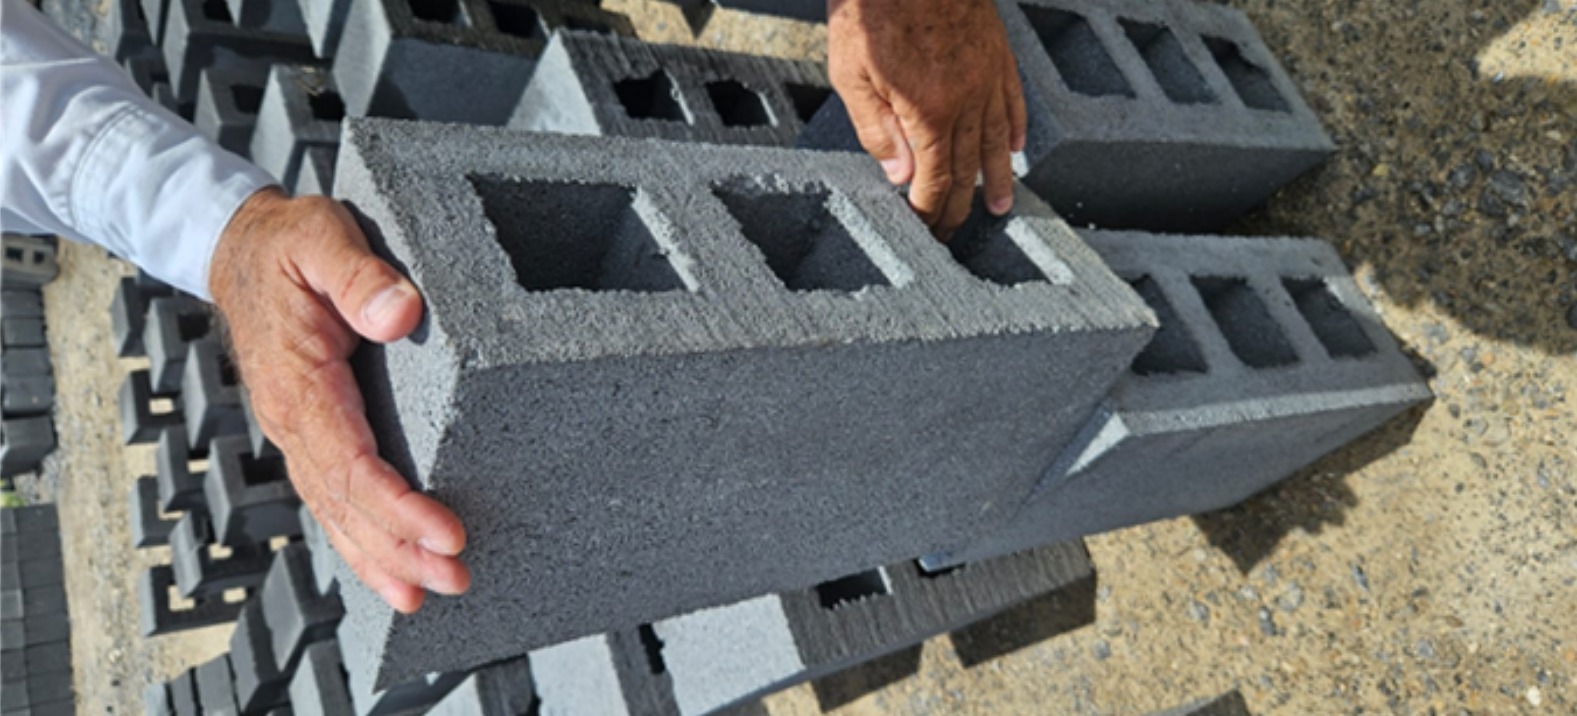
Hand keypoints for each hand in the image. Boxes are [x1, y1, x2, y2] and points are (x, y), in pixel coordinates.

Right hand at [209, 187, 469, 612]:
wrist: (240, 248)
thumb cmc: (288, 242)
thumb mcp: (321, 236)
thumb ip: (359, 274)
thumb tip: (401, 313)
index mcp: (299, 382)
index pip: (352, 461)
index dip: (399, 506)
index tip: (447, 533)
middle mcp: (292, 419)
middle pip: (346, 502)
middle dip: (399, 549)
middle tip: (455, 580)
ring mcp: (296, 431)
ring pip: (335, 510)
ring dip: (380, 557)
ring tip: (424, 596)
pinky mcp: (308, 433)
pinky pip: (330, 496)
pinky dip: (358, 539)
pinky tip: (388, 569)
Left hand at [827, 0, 1026, 238]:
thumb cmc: (873, 8)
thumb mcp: (852, 74)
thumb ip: (875, 129)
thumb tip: (899, 176)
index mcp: (930, 113)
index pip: (935, 180)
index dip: (930, 211)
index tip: (925, 230)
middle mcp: (967, 100)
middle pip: (967, 168)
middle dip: (959, 207)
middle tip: (953, 233)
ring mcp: (986, 75)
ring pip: (998, 140)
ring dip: (998, 179)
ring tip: (1002, 208)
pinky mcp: (995, 51)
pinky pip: (1013, 99)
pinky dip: (1016, 127)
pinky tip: (1017, 146)